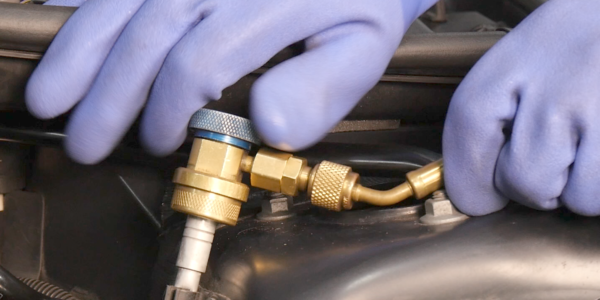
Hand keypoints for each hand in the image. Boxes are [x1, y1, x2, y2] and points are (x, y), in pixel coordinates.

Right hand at [27, 0, 436, 163]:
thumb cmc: (358, 3)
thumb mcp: (361, 49)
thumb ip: (321, 89)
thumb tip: (270, 126)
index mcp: (273, 3)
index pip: (198, 64)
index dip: (170, 111)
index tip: (159, 143)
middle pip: (148, 35)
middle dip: (109, 97)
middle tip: (84, 142)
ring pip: (121, 2)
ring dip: (80, 52)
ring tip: (49, 96)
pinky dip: (83, 3)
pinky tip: (54, 19)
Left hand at [443, 0, 599, 215]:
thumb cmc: (586, 35)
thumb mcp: (529, 51)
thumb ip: (497, 107)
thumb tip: (479, 182)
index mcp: (516, 60)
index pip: (466, 131)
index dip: (468, 179)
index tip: (480, 197)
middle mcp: (556, 84)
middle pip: (521, 179)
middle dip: (532, 189)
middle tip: (549, 163)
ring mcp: (599, 106)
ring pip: (574, 198)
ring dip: (577, 190)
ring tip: (586, 151)